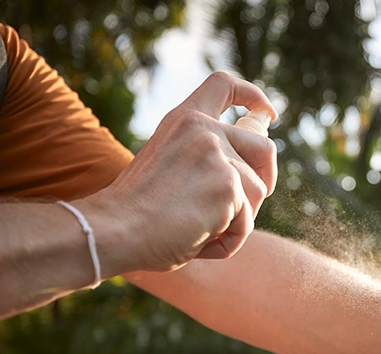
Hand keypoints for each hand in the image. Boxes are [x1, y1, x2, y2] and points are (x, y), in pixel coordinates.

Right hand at [79, 72, 277, 273]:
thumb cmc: (135, 211)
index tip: (266, 113)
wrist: (114, 230)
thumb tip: (250, 172)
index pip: (224, 85)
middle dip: (267, 177)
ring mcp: (219, 157)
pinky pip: (246, 222)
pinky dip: (228, 241)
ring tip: (199, 231)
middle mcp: (204, 131)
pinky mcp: (229, 187)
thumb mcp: (169, 165)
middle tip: (251, 203)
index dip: (253, 97)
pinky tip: (198, 242)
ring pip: (258, 192)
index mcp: (184, 120)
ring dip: (237, 220)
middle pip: (264, 148)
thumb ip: (202, 157)